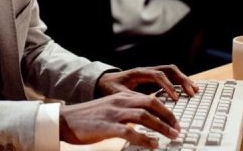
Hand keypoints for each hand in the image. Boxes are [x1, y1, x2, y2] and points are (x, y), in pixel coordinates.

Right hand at [59, 91, 178, 147]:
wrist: (64, 120)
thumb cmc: (87, 118)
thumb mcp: (109, 109)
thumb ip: (125, 112)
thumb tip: (144, 122)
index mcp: (120, 97)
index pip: (149, 99)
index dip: (166, 110)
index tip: (175, 122)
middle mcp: (119, 102)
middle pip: (151, 104)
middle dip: (168, 117)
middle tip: (178, 129)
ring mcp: (113, 114)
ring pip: (144, 116)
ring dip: (161, 127)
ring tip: (171, 136)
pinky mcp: (106, 127)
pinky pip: (129, 132)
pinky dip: (144, 139)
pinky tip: (153, 145)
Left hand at [97, 65, 198, 99]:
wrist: (106, 81)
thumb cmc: (111, 87)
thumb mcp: (118, 93)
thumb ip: (130, 97)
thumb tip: (144, 104)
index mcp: (139, 73)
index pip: (157, 75)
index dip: (167, 86)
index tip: (175, 98)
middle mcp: (147, 71)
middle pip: (168, 70)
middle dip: (181, 80)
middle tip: (192, 92)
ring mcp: (152, 74)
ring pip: (172, 72)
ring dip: (184, 80)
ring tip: (195, 90)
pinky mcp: (154, 80)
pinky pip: (171, 78)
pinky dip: (181, 83)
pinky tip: (189, 91)